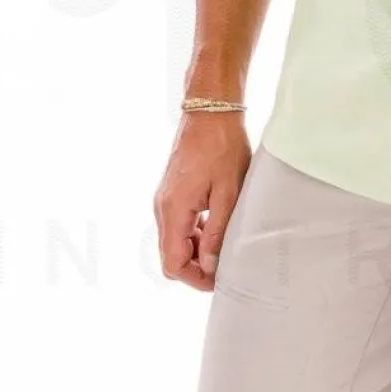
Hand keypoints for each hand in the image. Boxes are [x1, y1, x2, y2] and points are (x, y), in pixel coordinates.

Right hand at [154, 110, 251, 290]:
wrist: (210, 112)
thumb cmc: (222, 147)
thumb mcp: (228, 193)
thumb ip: (217, 232)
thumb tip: (210, 265)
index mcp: (173, 210)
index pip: (172, 263)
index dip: (195, 278)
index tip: (220, 279)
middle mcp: (162, 208)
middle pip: (171, 255)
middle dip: (196, 267)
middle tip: (227, 265)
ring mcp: (164, 200)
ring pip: (175, 241)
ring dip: (197, 250)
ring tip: (226, 243)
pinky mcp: (172, 193)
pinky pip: (178, 225)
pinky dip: (195, 233)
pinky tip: (217, 225)